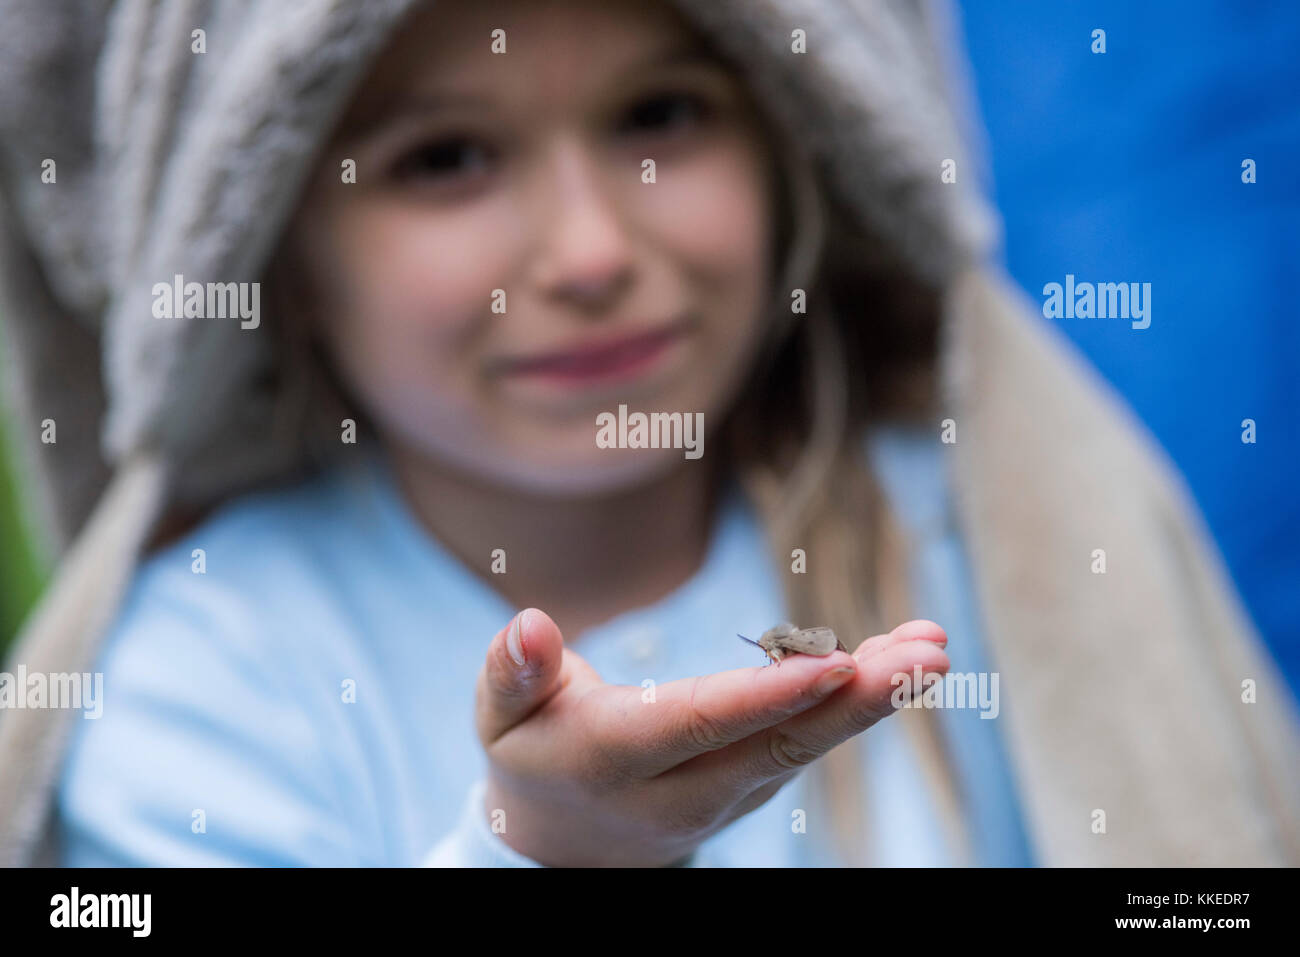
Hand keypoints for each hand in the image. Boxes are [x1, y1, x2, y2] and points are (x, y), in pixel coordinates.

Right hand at [476, 608, 948, 865]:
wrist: (560, 847)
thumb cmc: (531, 755)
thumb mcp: (500, 717)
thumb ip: (513, 673)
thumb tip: (529, 624)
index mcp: (614, 761)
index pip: (699, 726)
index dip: (767, 695)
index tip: (837, 660)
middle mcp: (679, 791)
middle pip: (777, 746)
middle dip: (858, 701)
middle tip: (928, 656)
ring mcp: (722, 798)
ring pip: (804, 748)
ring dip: (873, 701)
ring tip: (933, 648)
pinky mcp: (748, 788)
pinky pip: (806, 745)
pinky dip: (855, 704)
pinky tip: (899, 661)